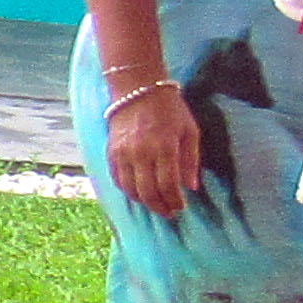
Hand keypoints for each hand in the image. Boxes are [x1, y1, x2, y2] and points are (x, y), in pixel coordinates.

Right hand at [104, 80, 200, 219]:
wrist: (137, 89)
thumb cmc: (169, 109)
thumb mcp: (189, 131)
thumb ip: (191, 160)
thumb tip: (191, 186)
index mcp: (164, 147)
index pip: (168, 185)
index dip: (174, 201)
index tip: (181, 207)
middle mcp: (141, 153)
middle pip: (148, 192)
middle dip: (160, 206)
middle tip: (169, 213)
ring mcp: (123, 153)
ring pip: (130, 189)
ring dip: (143, 202)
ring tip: (154, 205)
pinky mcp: (111, 152)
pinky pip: (117, 179)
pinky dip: (127, 190)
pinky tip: (138, 193)